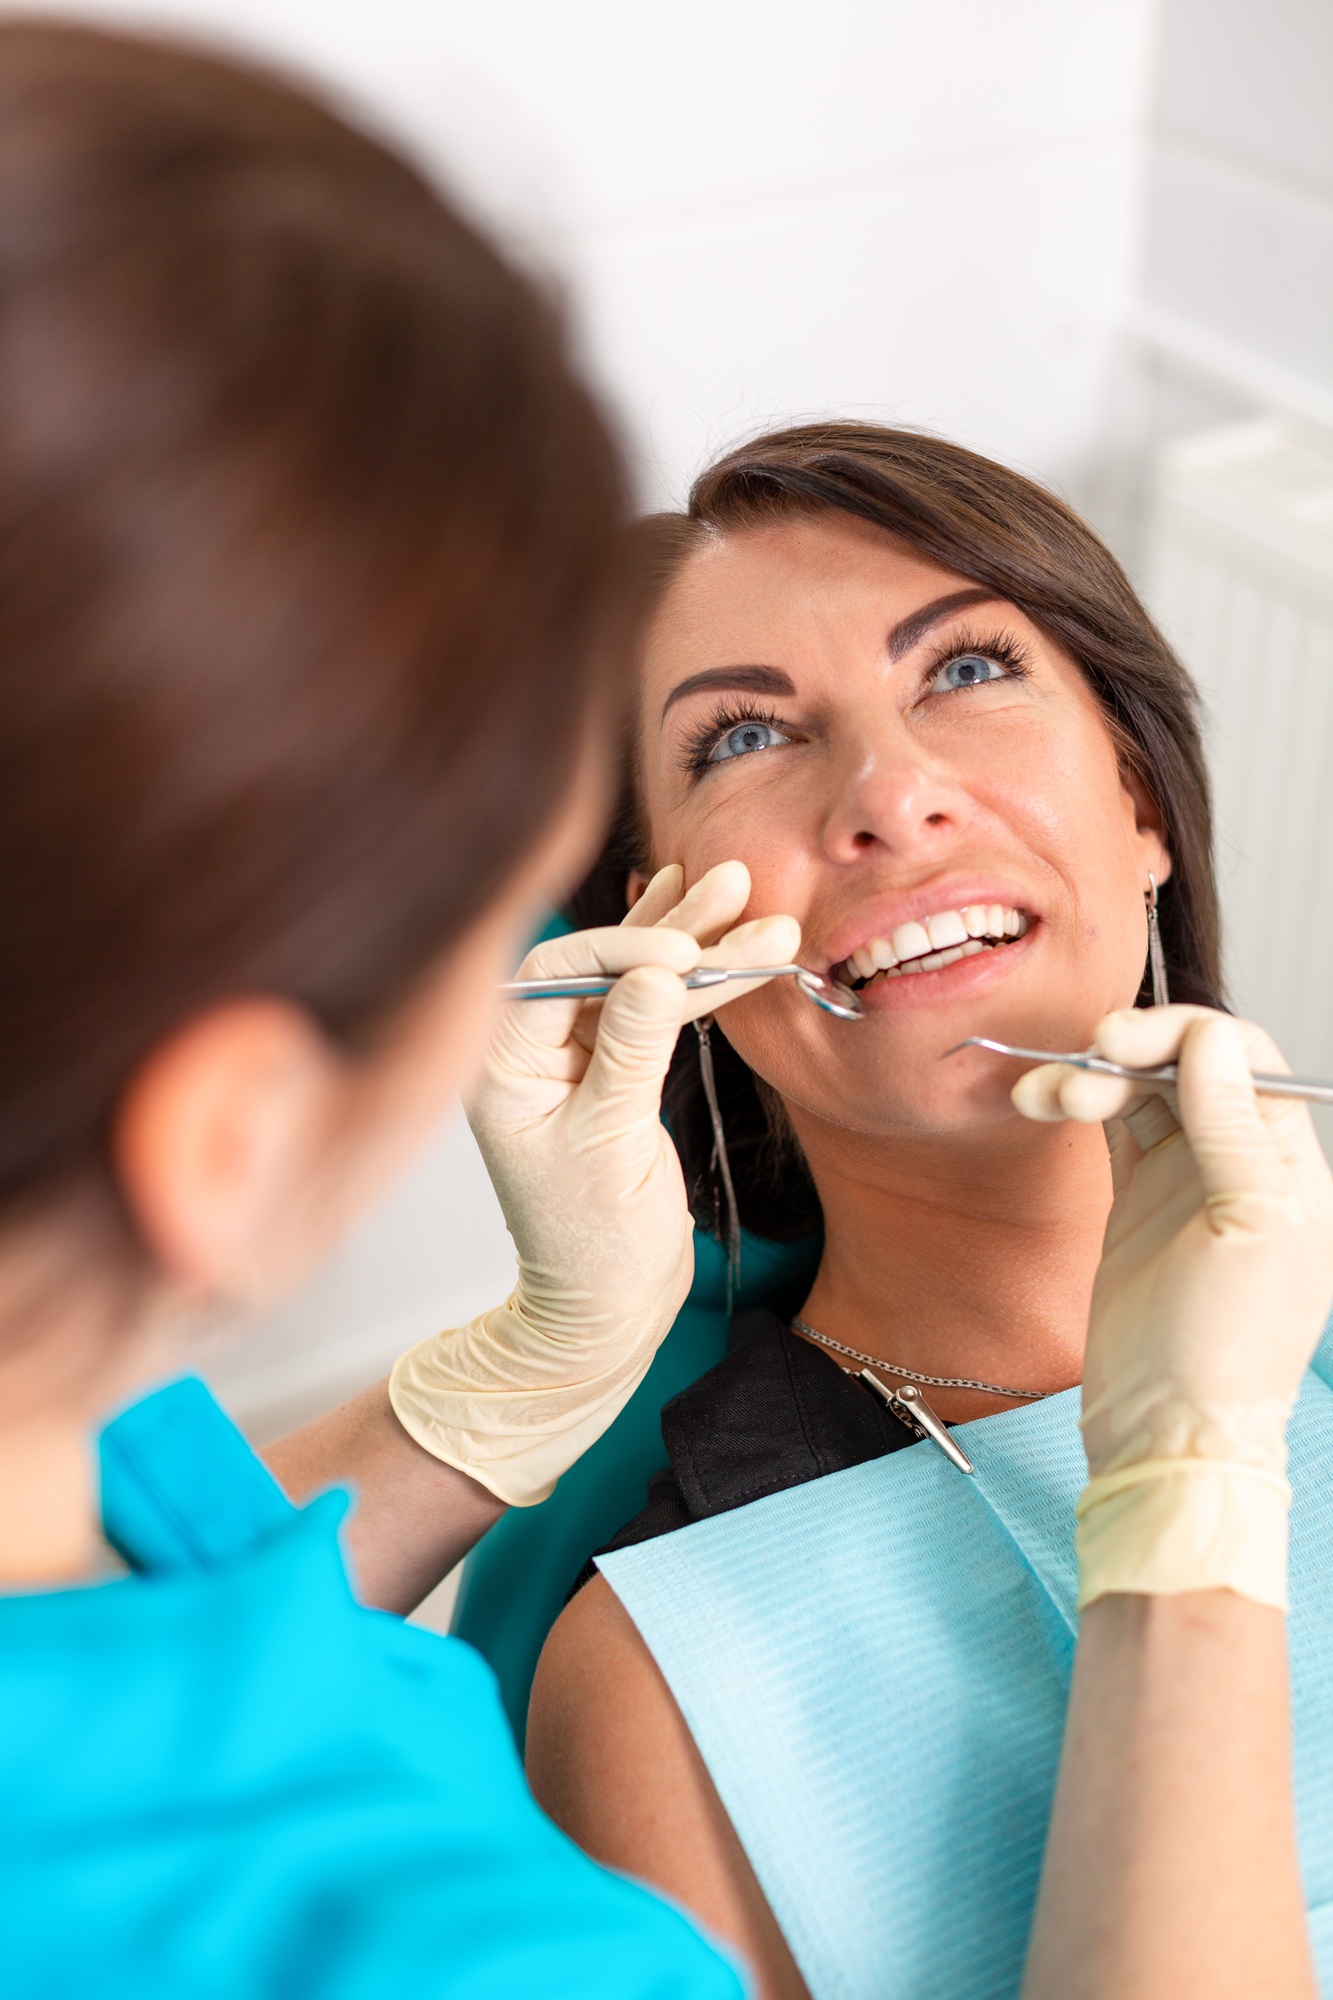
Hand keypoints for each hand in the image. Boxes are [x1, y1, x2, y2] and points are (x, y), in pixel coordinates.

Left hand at [389, 862, 798, 1504]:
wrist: (604, 1312)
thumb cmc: (592, 1246)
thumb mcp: (613, 1145)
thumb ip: (633, 1052)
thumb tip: (658, 972)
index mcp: (503, 1065)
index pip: (561, 973)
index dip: (628, 950)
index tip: (688, 957)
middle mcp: (532, 1051)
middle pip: (606, 964)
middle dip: (675, 928)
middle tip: (736, 883)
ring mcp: (575, 1060)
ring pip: (640, 982)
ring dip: (700, 945)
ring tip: (751, 897)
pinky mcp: (617, 1074)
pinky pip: (656, 1013)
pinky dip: (697, 982)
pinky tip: (716, 929)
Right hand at [1014, 1006, 1332, 1605]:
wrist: (1168, 1431)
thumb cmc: (1227, 1350)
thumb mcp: (1251, 1228)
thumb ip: (1234, 1129)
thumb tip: (1212, 1042)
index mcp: (1289, 1165)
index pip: (1245, 1060)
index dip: (1186, 1035)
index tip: (1126, 1041)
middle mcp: (1240, 1164)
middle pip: (1187, 1066)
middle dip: (1131, 1049)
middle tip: (1084, 1056)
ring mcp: (1185, 1182)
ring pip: (1139, 1092)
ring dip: (1089, 1077)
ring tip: (1044, 1095)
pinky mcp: (1135, 1204)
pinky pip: (1109, 1128)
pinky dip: (1073, 1104)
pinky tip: (1041, 1102)